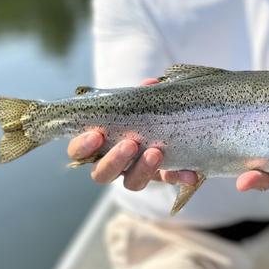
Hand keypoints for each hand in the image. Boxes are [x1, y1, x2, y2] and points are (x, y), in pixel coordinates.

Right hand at [66, 78, 197, 189]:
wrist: (173, 124)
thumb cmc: (141, 112)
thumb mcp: (140, 102)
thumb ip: (141, 97)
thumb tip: (150, 84)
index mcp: (99, 145)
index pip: (78, 152)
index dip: (82, 146)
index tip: (96, 135)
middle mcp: (114, 164)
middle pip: (102, 174)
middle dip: (115, 160)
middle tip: (130, 144)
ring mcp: (136, 173)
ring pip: (131, 183)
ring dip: (143, 169)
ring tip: (156, 152)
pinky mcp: (160, 177)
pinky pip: (167, 181)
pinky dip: (178, 176)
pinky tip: (190, 174)